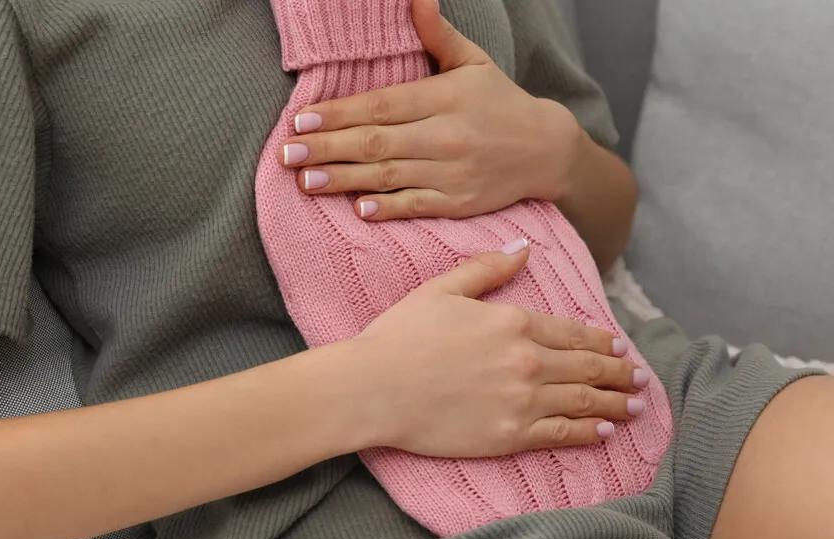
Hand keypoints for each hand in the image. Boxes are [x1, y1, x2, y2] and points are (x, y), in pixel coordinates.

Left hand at [276, 0, 584, 221]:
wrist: (546, 150)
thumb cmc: (500, 102)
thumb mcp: (473, 62)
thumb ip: (437, 34)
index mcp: (445, 97)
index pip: (381, 105)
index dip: (339, 113)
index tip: (302, 119)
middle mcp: (446, 135)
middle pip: (376, 142)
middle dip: (327, 147)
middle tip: (287, 153)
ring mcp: (452, 172)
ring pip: (388, 176)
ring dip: (343, 179)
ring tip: (305, 180)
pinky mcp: (458, 202)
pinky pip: (416, 205)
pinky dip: (388, 209)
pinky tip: (357, 209)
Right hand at [348, 239, 646, 457]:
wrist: (373, 388)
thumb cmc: (399, 337)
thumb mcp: (442, 290)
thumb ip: (487, 269)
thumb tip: (525, 248)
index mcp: (513, 322)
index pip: (573, 332)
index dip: (602, 341)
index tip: (621, 347)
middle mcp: (527, 361)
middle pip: (588, 367)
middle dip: (621, 373)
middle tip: (641, 378)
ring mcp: (522, 401)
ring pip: (585, 401)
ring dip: (617, 403)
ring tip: (637, 405)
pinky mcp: (509, 436)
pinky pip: (561, 434)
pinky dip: (588, 432)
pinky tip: (604, 431)